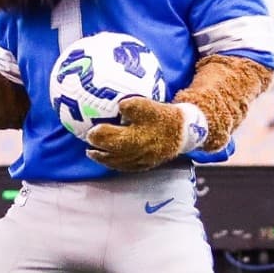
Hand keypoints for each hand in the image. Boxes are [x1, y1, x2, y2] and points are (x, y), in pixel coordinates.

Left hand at [85, 97, 202, 171]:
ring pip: (119, 163)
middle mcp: (136, 153)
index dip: (97, 136)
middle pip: (111, 155)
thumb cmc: (164, 116)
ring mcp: (142, 161)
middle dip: (97, 151)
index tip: (89, 131)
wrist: (186, 132)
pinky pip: (129, 167)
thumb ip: (128, 105)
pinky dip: (117, 164)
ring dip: (104, 160)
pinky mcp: (148, 165)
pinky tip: (112, 160)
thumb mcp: (146, 105)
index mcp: (134, 138)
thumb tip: (116, 106)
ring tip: (93, 155)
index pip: (109, 139)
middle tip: (87, 146)